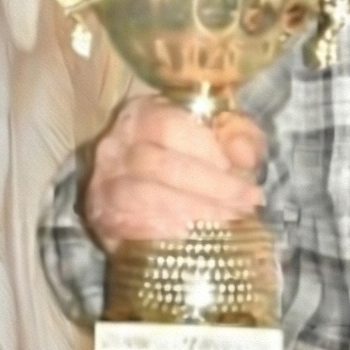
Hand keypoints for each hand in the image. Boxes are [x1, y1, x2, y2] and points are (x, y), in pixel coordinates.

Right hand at [81, 99, 265, 251]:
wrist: (160, 213)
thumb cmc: (198, 167)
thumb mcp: (224, 144)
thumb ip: (240, 138)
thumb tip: (243, 155)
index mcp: (142, 114)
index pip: (168, 124)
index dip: (206, 147)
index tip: (242, 169)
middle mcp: (115, 144)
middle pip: (160, 162)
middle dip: (211, 185)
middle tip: (246, 202)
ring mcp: (104, 181)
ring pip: (146, 193)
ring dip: (194, 209)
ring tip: (230, 221)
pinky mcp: (103, 215)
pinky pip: (132, 222)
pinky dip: (167, 229)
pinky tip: (196, 236)